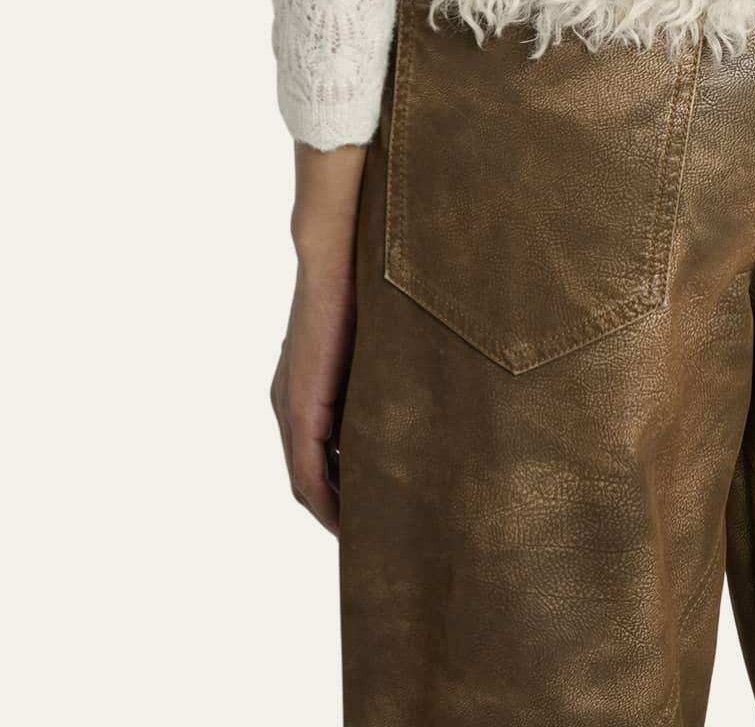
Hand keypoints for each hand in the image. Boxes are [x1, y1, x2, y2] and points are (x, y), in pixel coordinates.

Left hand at [271, 142, 365, 533]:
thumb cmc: (370, 282)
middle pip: (314, 481)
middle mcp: (291, 405)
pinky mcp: (299, 408)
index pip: (325, 458)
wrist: (339, 249)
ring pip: (309, 484)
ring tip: (375, 537)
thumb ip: (392, 371)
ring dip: (338, 513)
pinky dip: (328, 504)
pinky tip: (354, 523)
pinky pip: (308, 476)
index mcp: (312, 388)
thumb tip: (431, 391)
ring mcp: (291, 408)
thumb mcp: (382, 341)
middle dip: (346, 511)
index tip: (384, 513)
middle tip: (385, 538)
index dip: (349, 491)